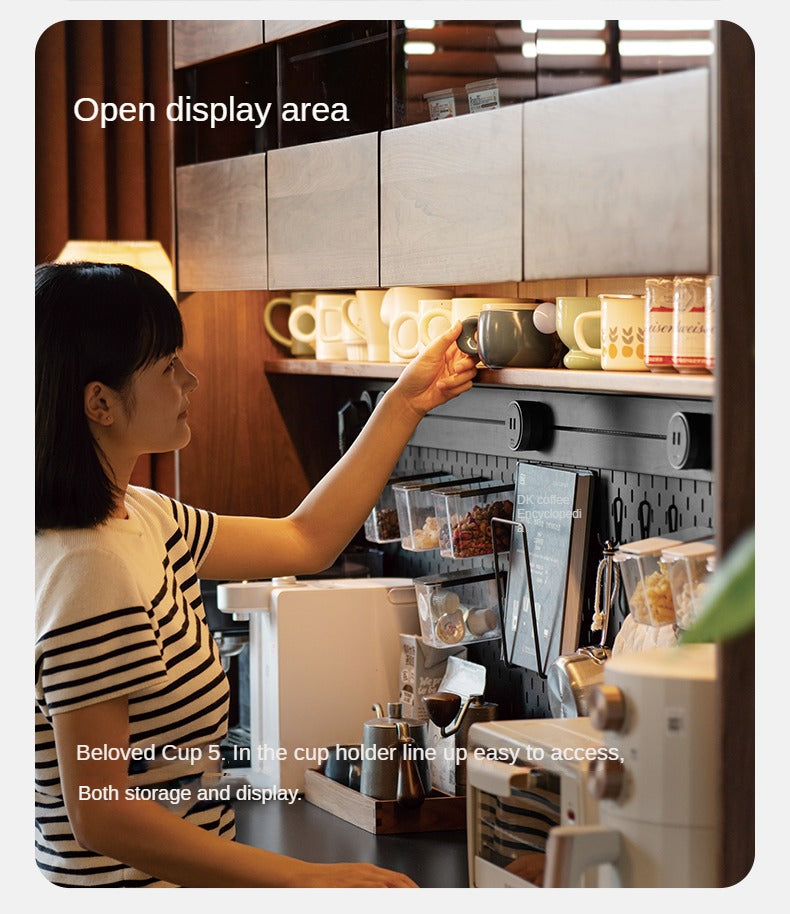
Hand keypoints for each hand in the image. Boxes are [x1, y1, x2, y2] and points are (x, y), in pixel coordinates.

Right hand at [291, 861, 418, 887]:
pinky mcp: (346, 885)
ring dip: (401, 891)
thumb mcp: (351, 883)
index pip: (400, 879)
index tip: (423, 895)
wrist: (300, 878)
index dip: (415, 888)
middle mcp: (365, 873)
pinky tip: (385, 895)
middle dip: (413, 891)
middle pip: (397, 881)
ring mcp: (356, 879)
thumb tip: (388, 891)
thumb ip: (369, 888)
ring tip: (414, 899)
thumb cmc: (324, 884)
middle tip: (424, 900)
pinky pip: (368, 889)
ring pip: (386, 884)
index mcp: (369, 872)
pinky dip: (379, 892)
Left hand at [393, 322, 477, 418]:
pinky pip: (468, 385)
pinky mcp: (457, 387)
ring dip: (457, 379)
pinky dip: (456, 387)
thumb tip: (458, 324)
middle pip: (474, 358)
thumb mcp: (429, 353)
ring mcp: (456, 374)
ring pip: (471, 373)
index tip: (473, 347)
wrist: (411, 398)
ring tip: (442, 381)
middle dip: (466, 364)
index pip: (467, 343)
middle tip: (455, 368)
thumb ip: (446, 338)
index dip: (473, 344)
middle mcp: (454, 361)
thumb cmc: (414, 374)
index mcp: (448, 350)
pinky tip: (445, 388)